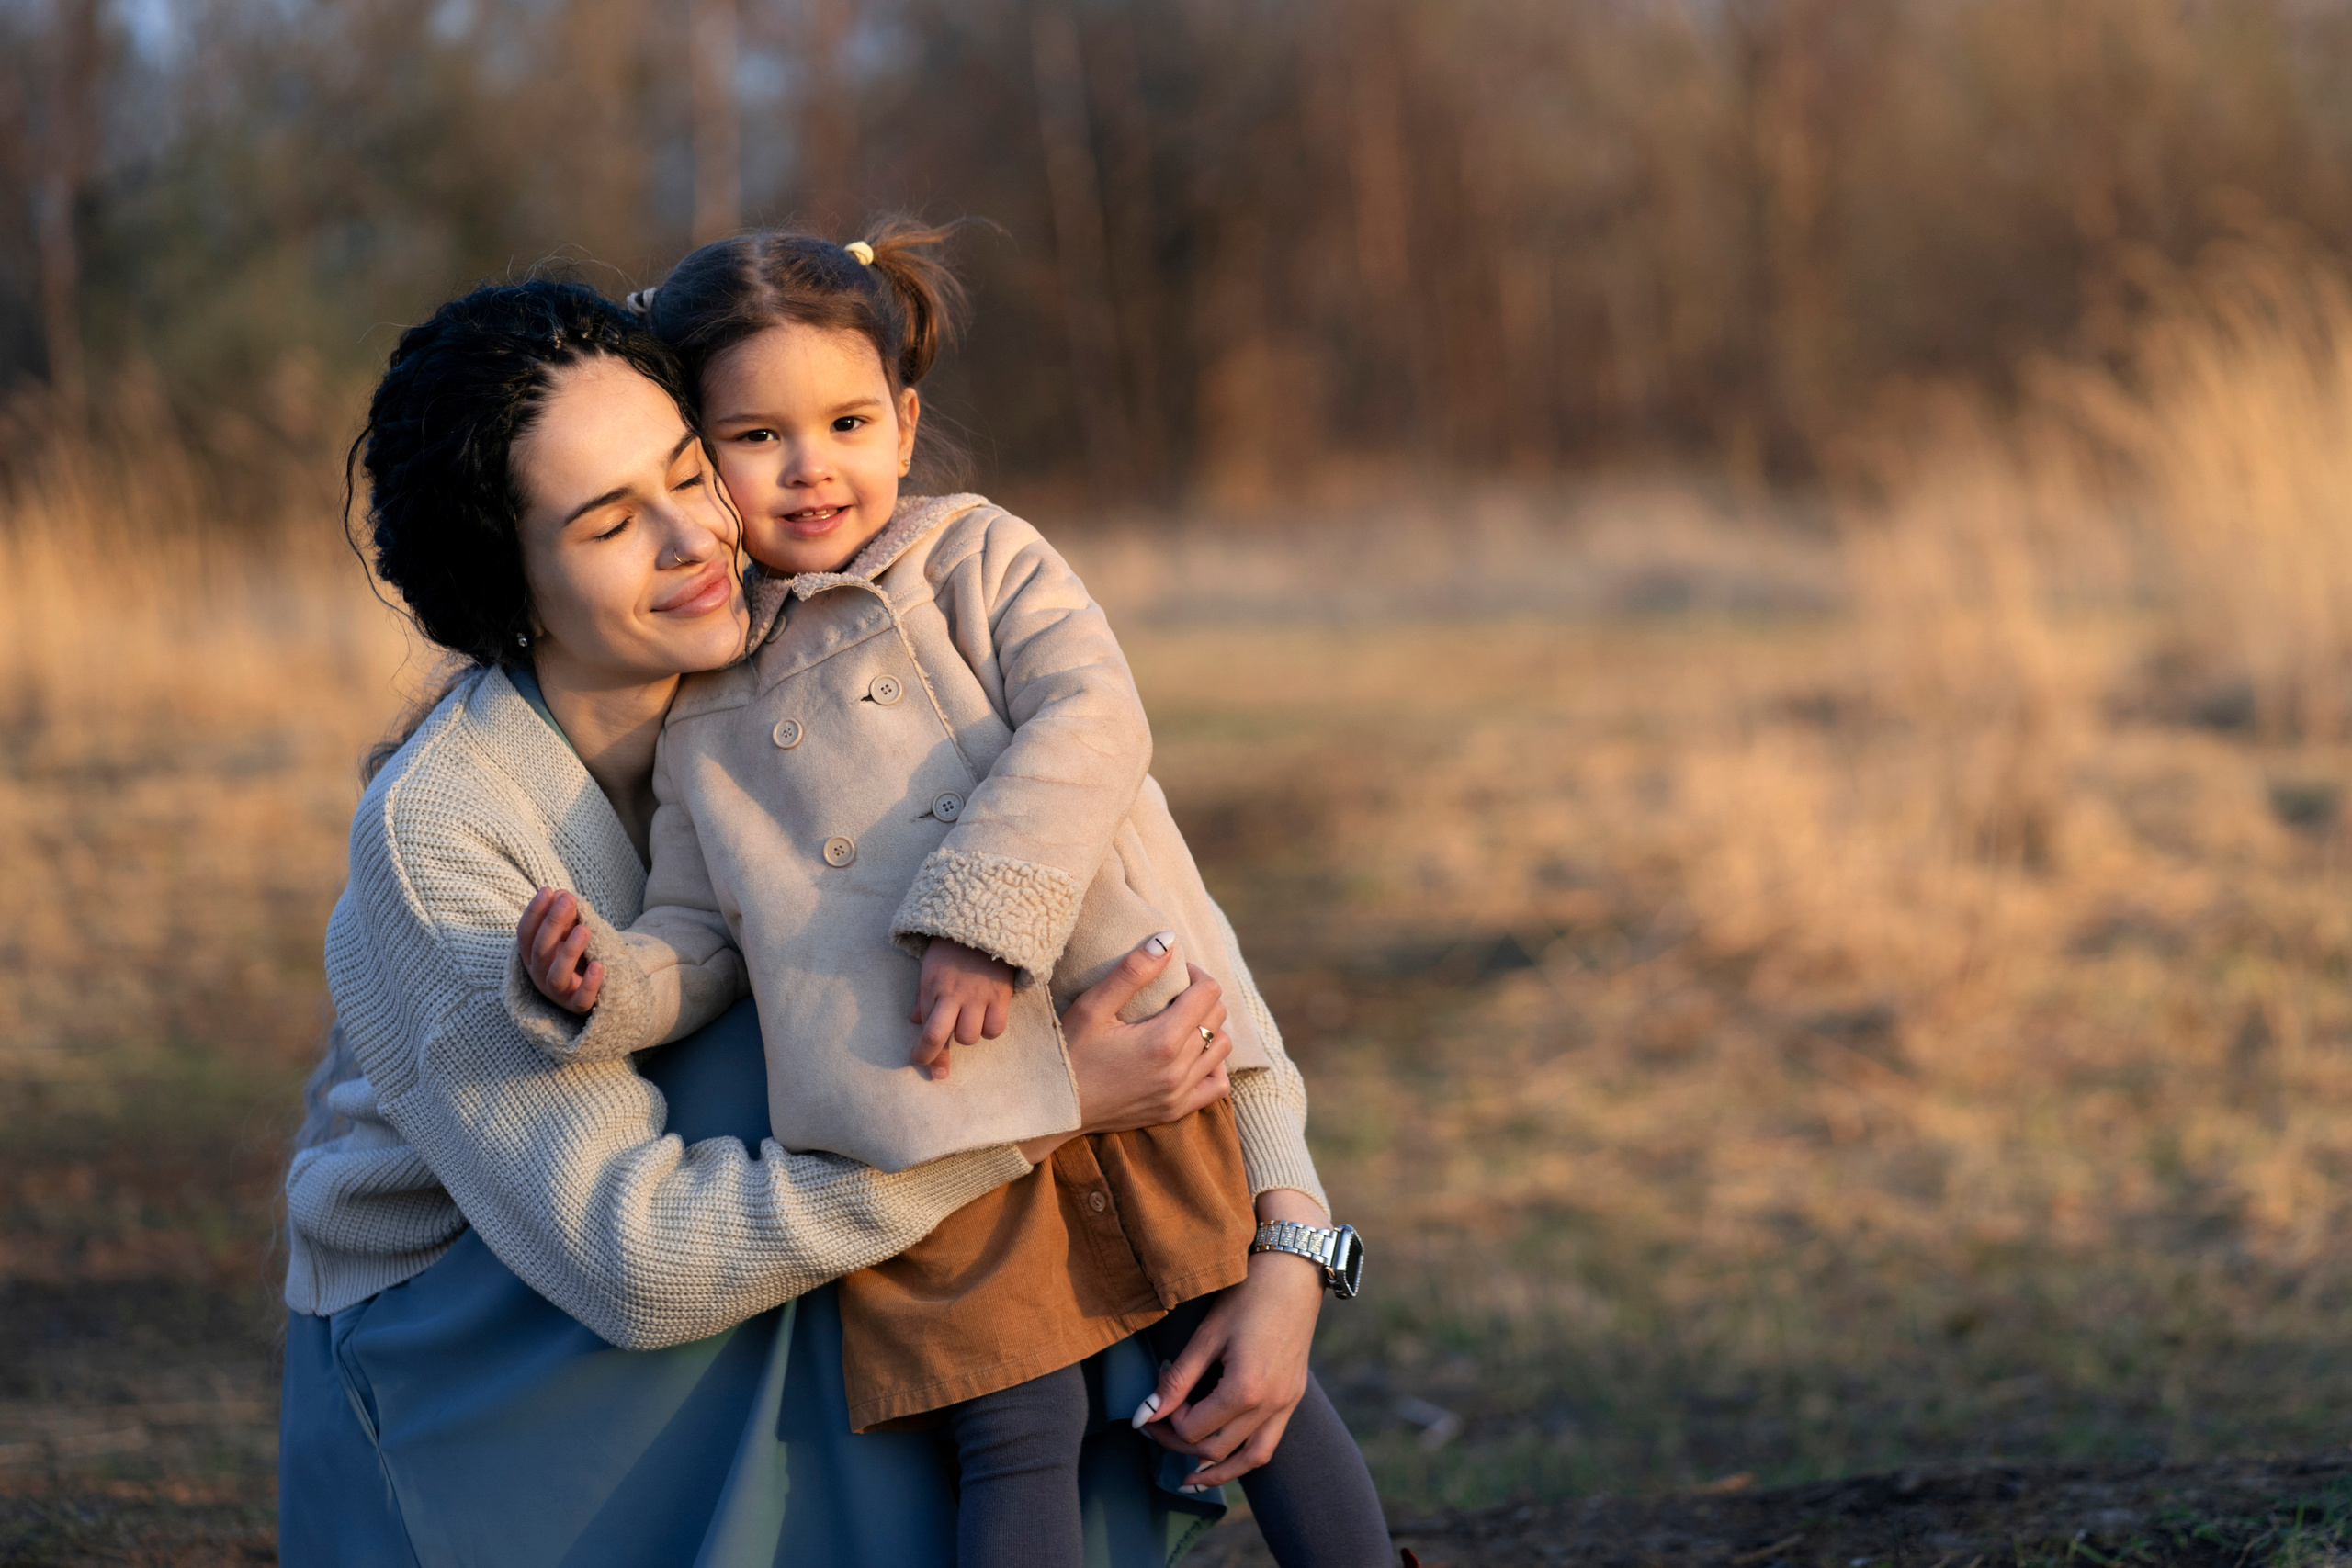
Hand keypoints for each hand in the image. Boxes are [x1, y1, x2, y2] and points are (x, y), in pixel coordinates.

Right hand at [517, 888, 603, 1012]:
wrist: (597, 988)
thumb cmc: (579, 955)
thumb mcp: (571, 934)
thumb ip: (567, 918)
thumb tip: (562, 894)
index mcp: (532, 955)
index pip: (525, 933)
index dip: (534, 912)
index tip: (548, 890)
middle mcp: (539, 974)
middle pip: (540, 949)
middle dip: (553, 922)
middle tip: (568, 900)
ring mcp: (557, 993)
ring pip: (556, 974)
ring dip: (569, 951)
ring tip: (585, 929)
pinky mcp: (577, 1007)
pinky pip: (581, 999)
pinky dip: (590, 983)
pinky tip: (600, 965)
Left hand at [909, 940, 1014, 1080]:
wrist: (985, 921)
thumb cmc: (953, 948)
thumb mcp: (931, 968)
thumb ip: (922, 997)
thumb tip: (914, 1022)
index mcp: (932, 987)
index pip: (925, 1030)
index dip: (923, 1055)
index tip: (924, 1065)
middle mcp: (953, 994)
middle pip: (941, 1036)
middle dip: (938, 1057)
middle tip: (940, 1069)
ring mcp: (978, 995)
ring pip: (970, 1036)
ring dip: (968, 1036)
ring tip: (969, 1023)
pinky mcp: (1001, 994)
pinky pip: (995, 1028)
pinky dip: (990, 1029)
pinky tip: (988, 1020)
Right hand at [1011, 934, 1234, 1167]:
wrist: (1054, 1108)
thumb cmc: (1068, 1052)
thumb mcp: (1092, 1007)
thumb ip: (1132, 972)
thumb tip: (1168, 941)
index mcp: (1162, 1041)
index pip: (1208, 992)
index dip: (1195, 974)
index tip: (1175, 973)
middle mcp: (1178, 1070)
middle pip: (1217, 1016)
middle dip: (1202, 997)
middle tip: (1174, 993)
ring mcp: (1179, 1094)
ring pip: (1222, 1048)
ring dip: (1209, 1028)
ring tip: (1181, 1021)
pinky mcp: (1174, 1111)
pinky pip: (1217, 1086)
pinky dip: (1212, 1065)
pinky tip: (1190, 1055)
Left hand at [1136, 1189, 1331, 1487]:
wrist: (1294, 1272)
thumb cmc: (1247, 1296)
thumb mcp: (1206, 1336)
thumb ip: (1176, 1381)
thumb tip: (1144, 1416)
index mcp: (1245, 1390)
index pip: (1194, 1429)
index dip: (1167, 1422)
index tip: (1156, 1401)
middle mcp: (1270, 1405)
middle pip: (1215, 1448)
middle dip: (1180, 1445)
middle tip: (1157, 1428)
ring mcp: (1286, 1405)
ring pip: (1250, 1459)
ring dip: (1217, 1471)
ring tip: (1189, 1480)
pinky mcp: (1294, 1398)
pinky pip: (1269, 1444)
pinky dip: (1245, 1459)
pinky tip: (1224, 1459)